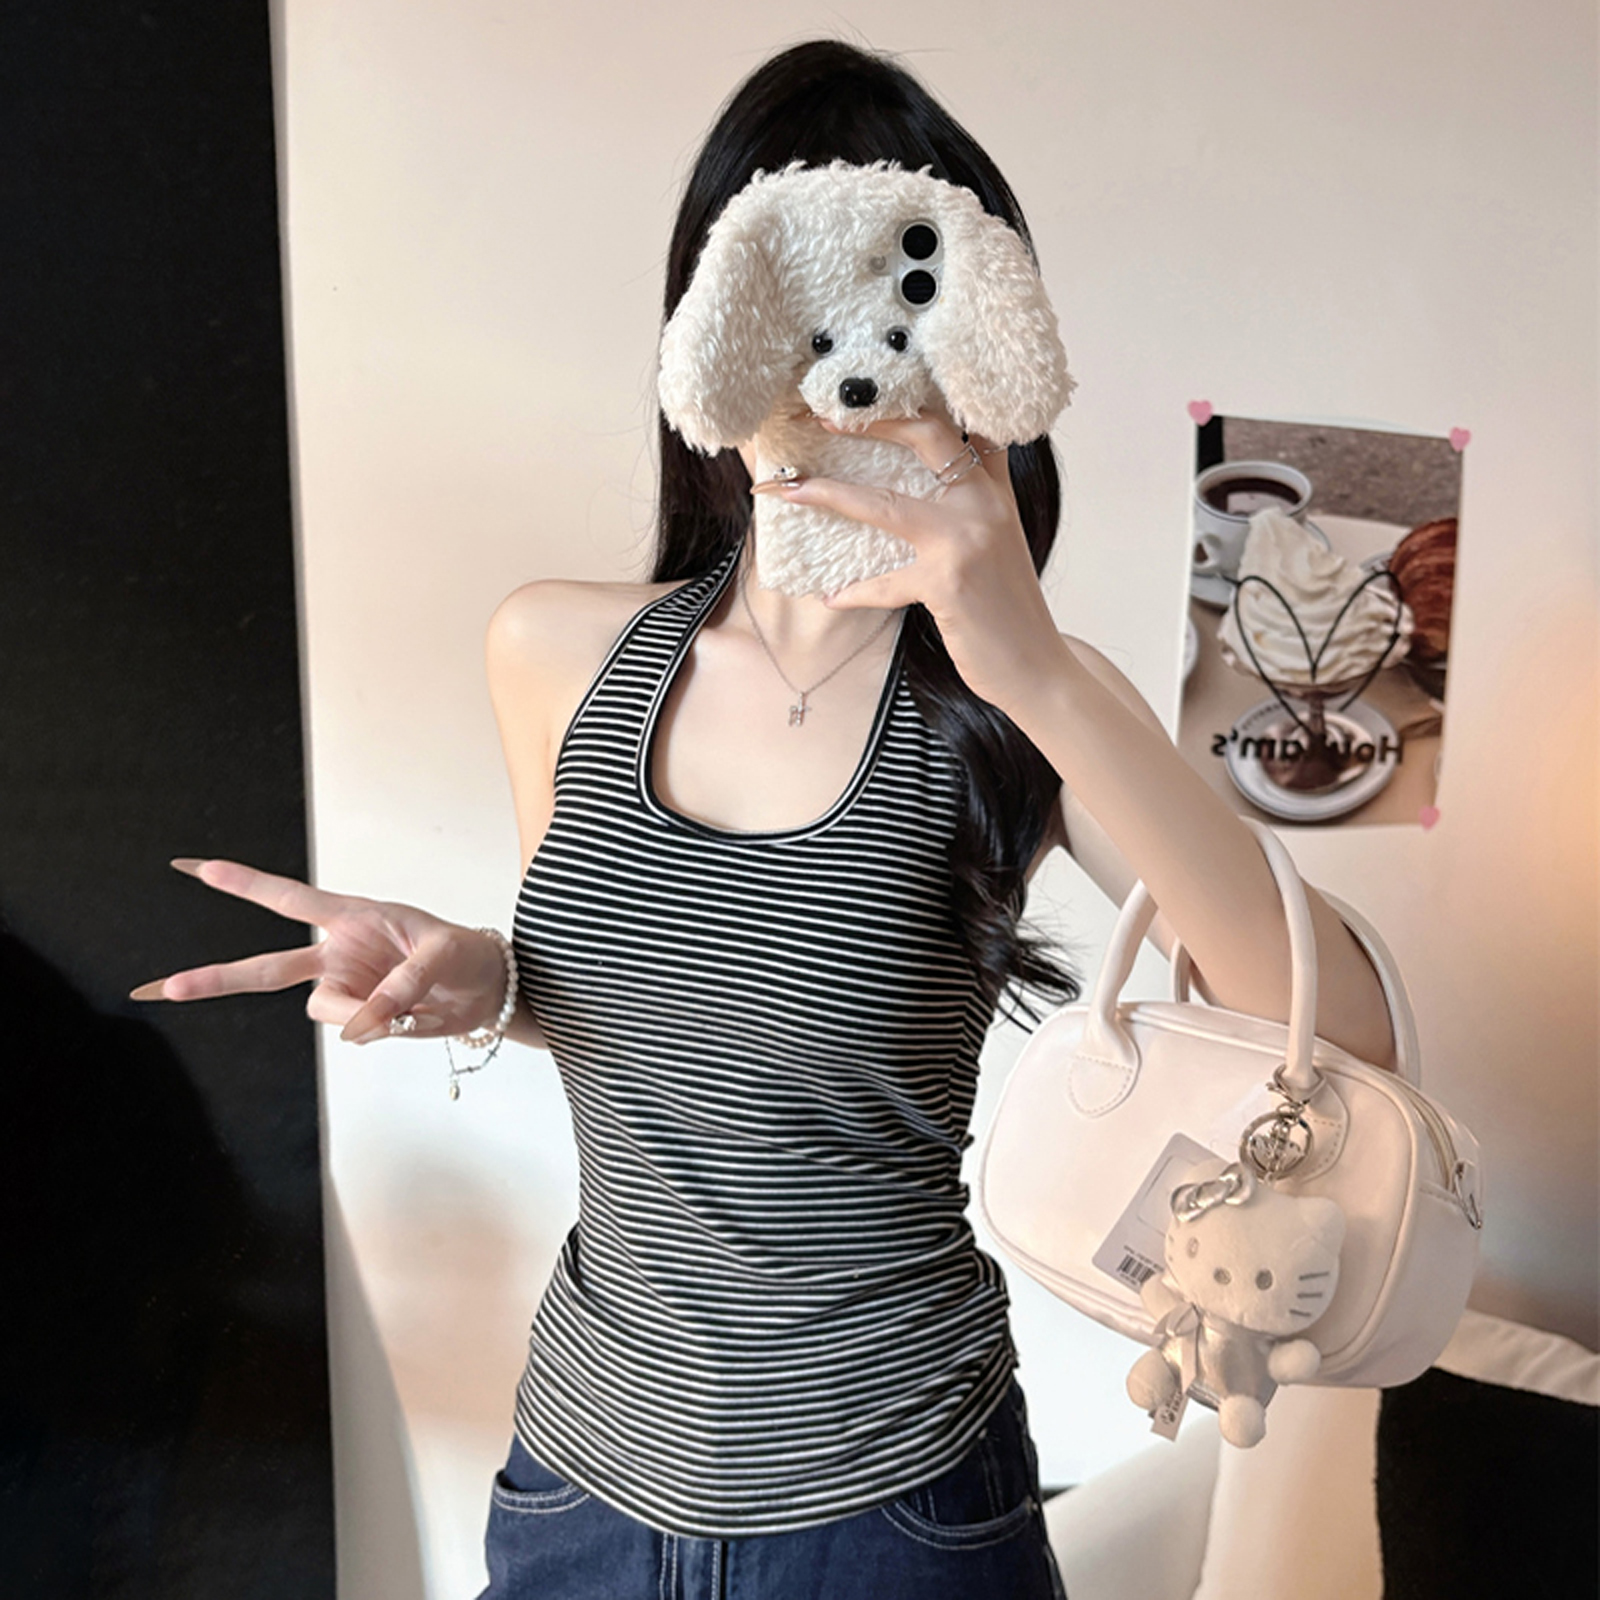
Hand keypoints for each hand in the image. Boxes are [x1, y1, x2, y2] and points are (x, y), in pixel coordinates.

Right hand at [130, 859, 507, 1044]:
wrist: (486, 991)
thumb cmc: (464, 954)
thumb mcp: (442, 955)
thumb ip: (401, 985)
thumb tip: (361, 1025)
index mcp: (352, 916)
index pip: (291, 899)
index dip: (246, 884)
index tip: (199, 868)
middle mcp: (338, 953)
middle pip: (267, 969)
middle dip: (216, 978)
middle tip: (164, 989)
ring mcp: (346, 987)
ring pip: (323, 1010)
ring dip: (359, 1013)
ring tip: (405, 1003)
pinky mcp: (360, 1017)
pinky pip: (352, 1031)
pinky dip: (378, 1028)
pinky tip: (406, 1016)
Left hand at [779, 410, 1069, 711]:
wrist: (1036, 666)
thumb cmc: (1007, 609)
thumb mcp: (1000, 541)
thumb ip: (975, 502)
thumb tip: (927, 483)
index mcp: (996, 489)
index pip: (963, 422)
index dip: (917, 398)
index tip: (870, 389)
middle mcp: (986, 503)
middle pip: (927, 434)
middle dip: (869, 420)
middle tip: (821, 417)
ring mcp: (968, 540)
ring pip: (885, 503)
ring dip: (830, 494)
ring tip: (791, 490)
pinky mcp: (948, 583)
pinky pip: (883, 583)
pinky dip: (853, 592)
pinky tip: (831, 597)